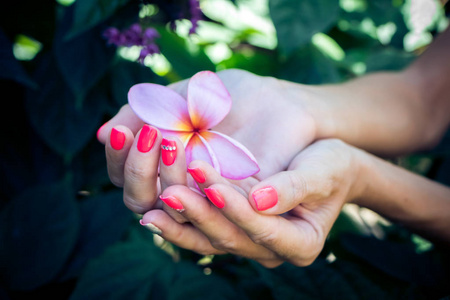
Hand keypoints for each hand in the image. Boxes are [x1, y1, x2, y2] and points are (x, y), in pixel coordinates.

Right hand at [98, 69, 317, 213]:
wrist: (281, 101)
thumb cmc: (230, 97)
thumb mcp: (181, 97)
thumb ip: (146, 114)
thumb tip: (103, 135)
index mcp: (161, 165)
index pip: (124, 176)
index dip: (119, 158)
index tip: (124, 131)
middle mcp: (179, 188)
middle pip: (139, 199)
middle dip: (138, 169)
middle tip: (152, 134)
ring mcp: (206, 200)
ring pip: (170, 209)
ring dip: (165, 179)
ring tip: (172, 141)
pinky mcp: (238, 206)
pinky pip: (212, 212)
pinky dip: (198, 195)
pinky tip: (197, 166)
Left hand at [140, 139, 364, 266]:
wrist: (326, 167)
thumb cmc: (331, 167)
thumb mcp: (323, 172)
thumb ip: (294, 188)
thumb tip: (260, 200)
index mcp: (301, 243)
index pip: (262, 229)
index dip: (235, 208)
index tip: (209, 184)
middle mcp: (272, 251)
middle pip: (230, 239)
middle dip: (200, 214)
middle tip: (170, 192)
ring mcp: (250, 243)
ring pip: (210, 240)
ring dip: (181, 221)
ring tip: (152, 205)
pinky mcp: (233, 228)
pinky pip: (203, 230)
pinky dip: (180, 219)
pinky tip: (155, 206)